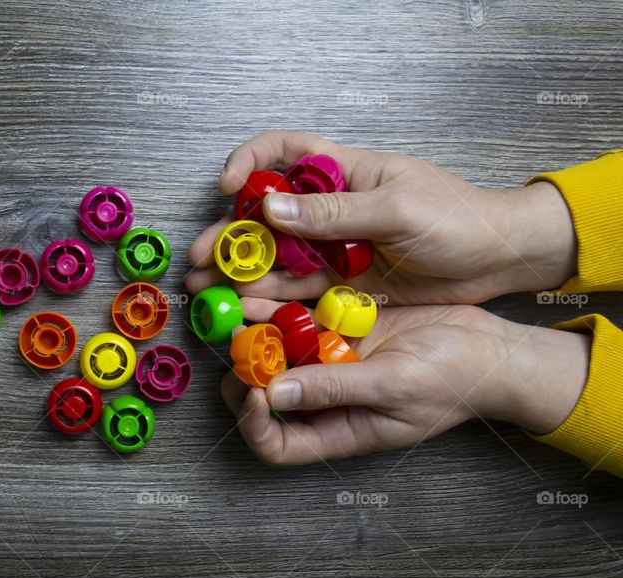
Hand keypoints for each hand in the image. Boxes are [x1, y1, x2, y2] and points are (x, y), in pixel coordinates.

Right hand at [187, 131, 577, 303]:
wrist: (497, 261)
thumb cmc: (457, 218)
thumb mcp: (397, 210)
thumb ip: (334, 213)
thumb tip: (269, 210)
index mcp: (344, 173)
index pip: (285, 152)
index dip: (251, 163)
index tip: (229, 189)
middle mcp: (332, 209)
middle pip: (267, 215)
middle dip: (229, 233)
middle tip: (199, 257)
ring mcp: (334, 247)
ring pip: (276, 256)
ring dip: (239, 270)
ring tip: (206, 288)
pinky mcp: (342, 282)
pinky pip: (299, 289)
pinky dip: (270, 298)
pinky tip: (245, 306)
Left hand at [223, 300, 589, 465]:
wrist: (489, 346)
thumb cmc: (454, 380)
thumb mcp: (395, 386)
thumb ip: (336, 389)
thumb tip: (276, 394)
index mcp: (336, 428)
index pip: (276, 444)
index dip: (253, 423)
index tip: (252, 387)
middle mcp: (324, 399)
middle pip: (263, 395)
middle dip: (244, 370)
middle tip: (238, 339)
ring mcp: (329, 361)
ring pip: (275, 352)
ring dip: (256, 332)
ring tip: (239, 305)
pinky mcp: (339, 328)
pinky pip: (299, 320)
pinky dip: (281, 306)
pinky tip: (269, 285)